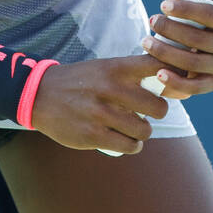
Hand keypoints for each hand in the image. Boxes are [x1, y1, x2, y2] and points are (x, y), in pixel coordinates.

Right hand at [28, 55, 170, 154]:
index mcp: (115, 68)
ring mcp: (101, 113)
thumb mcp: (104, 67)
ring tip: (136, 129)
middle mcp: (110, 88)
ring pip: (144, 130)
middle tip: (149, 113)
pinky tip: (128, 141)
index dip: (172, 76)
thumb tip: (168, 81)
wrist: (40, 95)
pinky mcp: (93, 135)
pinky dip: (133, 145)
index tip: (169, 83)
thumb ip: (132, 73)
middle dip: (158, 112)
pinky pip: (129, 146)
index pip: (156, 67)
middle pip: (158, 106)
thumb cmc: (81, 81)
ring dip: (143, 132)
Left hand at [141, 0, 212, 99]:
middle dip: (172, 30)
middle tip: (151, 21)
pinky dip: (176, 82)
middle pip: (200, 39)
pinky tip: (158, 73)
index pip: (211, 14)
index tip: (163, 5)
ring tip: (146, 42)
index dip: (186, 9)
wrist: (205, 33)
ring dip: (167, 53)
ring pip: (194, 63)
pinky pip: (195, 87)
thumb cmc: (196, 10)